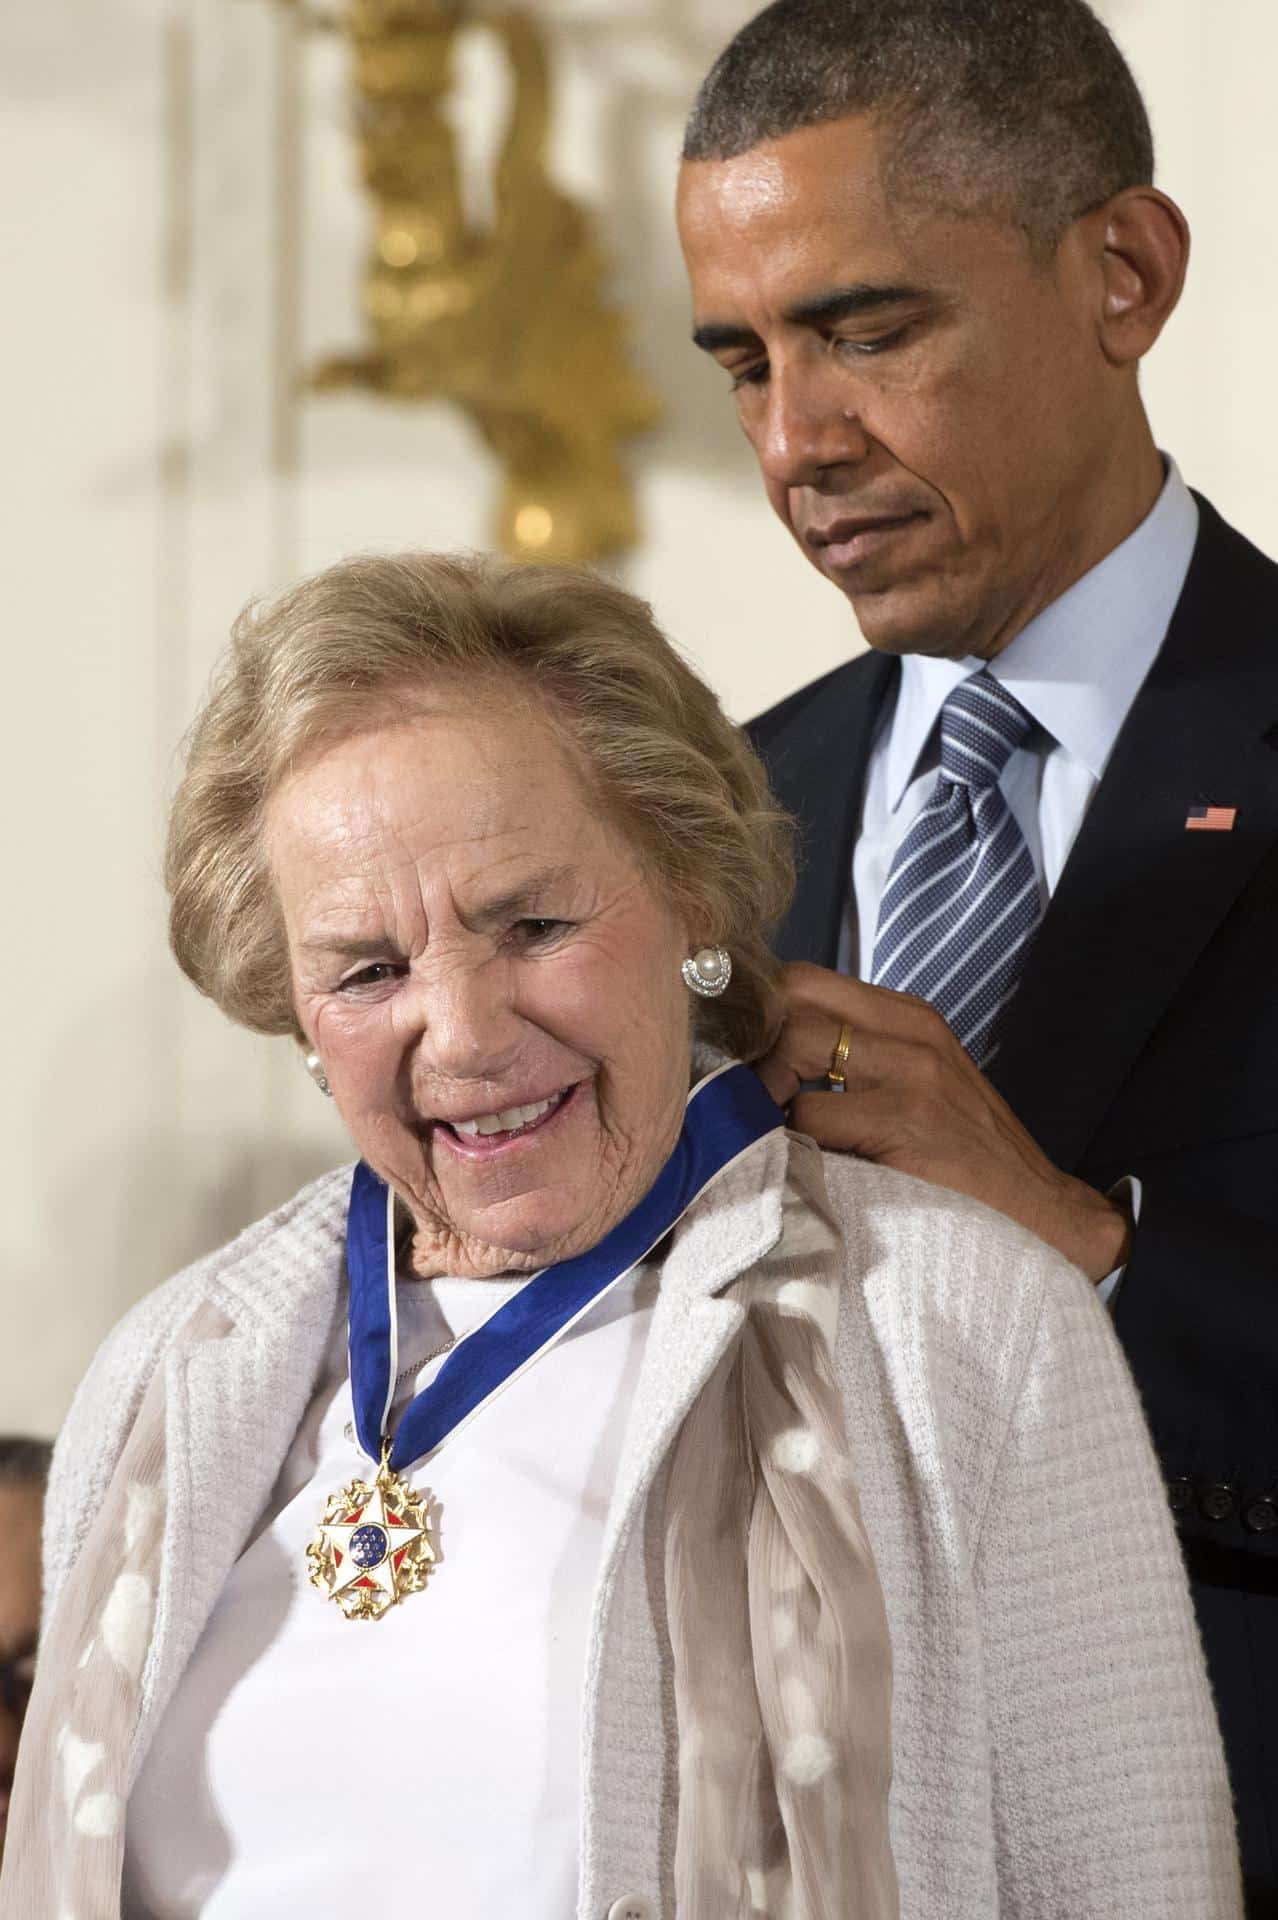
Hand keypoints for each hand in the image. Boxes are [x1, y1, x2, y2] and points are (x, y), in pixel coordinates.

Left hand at [755, 963, 1132, 1283]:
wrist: (1042, 1212)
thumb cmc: (965, 1156)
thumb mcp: (916, 1083)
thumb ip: (854, 1058)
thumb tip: (760, 1058)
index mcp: (908, 1016)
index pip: (803, 978)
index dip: (757, 1014)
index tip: (738, 1060)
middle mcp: (911, 1031)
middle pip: (791, 997)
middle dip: (752, 1045)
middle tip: (745, 1098)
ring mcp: (911, 1073)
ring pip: (794, 1044)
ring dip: (764, 1091)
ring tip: (769, 1131)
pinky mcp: (907, 1122)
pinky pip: (811, 1115)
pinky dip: (789, 1140)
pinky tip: (801, 1163)